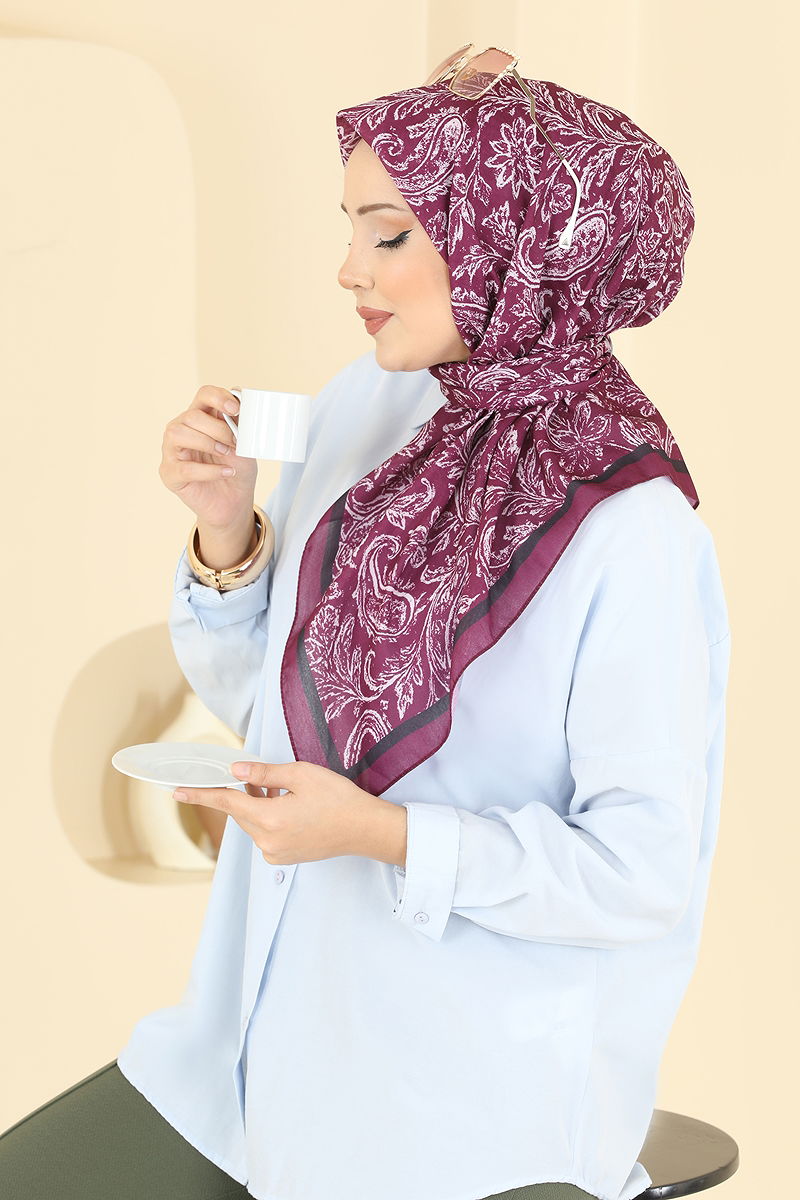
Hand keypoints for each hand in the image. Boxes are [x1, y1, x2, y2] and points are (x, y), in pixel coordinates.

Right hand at [159, 385, 257, 527]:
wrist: (234, 502)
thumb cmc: (236, 469)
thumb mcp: (244, 443)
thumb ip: (240, 423)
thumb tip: (239, 398)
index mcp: (201, 417)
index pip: (204, 394)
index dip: (219, 397)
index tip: (236, 409)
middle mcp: (182, 429)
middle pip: (191, 415)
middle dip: (218, 428)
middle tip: (235, 443)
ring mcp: (172, 451)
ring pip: (178, 433)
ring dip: (208, 443)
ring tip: (227, 455)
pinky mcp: (170, 474)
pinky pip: (184, 468)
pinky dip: (209, 471)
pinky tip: (226, 472)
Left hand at [173, 760, 406, 867]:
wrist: (364, 829)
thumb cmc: (338, 798)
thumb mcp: (301, 775)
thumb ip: (265, 773)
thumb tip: (236, 770)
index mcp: (269, 819)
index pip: (226, 802)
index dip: (201, 793)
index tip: (177, 791)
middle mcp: (267, 841)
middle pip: (240, 812)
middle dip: (243, 792)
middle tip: (259, 775)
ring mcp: (275, 853)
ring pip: (253, 822)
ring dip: (258, 804)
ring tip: (282, 789)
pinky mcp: (284, 858)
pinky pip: (264, 834)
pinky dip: (268, 817)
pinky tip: (288, 806)